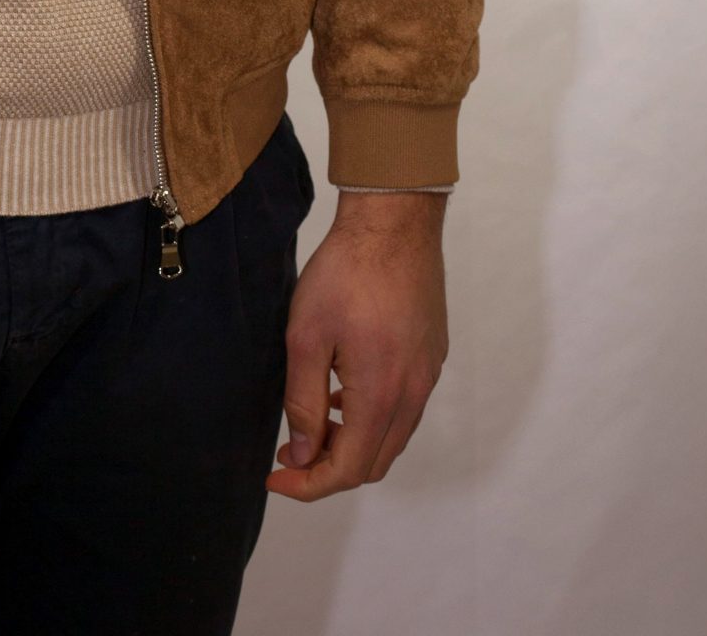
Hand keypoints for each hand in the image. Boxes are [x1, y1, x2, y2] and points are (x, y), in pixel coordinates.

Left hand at [266, 191, 448, 499]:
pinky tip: (343, 391)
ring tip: (312, 422)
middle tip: (289, 452)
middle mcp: (413, 394)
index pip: (348, 468)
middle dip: (329, 469)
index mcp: (381, 395)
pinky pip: (404, 409)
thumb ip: (304, 402)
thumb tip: (302, 455)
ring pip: (391, 438)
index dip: (309, 484)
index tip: (275, 477)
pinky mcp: (431, 357)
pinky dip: (373, 418)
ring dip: (353, 444)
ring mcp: (427, 376)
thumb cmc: (345, 272)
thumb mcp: (306, 335)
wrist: (394, 223)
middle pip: (374, 462)